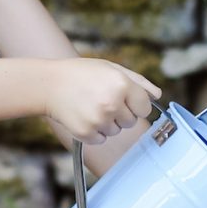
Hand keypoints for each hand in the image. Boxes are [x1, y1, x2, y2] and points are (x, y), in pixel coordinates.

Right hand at [42, 57, 159, 143]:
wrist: (49, 85)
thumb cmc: (82, 74)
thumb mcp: (111, 68)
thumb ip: (138, 82)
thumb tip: (157, 96)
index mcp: (122, 85)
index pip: (145, 108)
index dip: (136, 104)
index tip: (124, 99)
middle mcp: (112, 103)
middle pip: (131, 121)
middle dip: (121, 114)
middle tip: (102, 100)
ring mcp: (99, 120)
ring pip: (116, 131)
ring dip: (107, 123)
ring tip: (90, 106)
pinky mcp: (86, 133)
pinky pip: (101, 139)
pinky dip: (94, 132)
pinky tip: (83, 116)